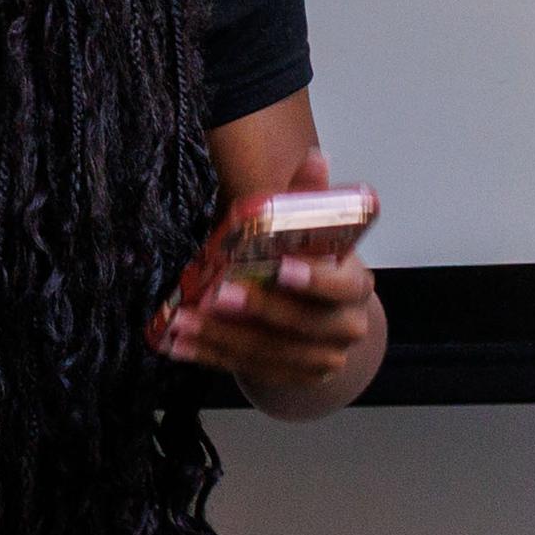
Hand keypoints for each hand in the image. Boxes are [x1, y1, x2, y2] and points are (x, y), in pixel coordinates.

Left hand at [150, 150, 377, 390]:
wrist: (317, 313)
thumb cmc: (310, 262)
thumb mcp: (312, 228)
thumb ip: (309, 196)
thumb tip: (317, 157)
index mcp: (355, 286)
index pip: (341, 287)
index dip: (313, 280)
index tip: (280, 269)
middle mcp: (346, 326)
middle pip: (303, 326)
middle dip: (258, 311)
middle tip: (218, 296)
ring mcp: (321, 358)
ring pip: (271, 352)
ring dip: (223, 337)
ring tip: (184, 321)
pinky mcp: (292, 377)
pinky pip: (249, 369)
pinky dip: (212, 356)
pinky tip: (180, 344)